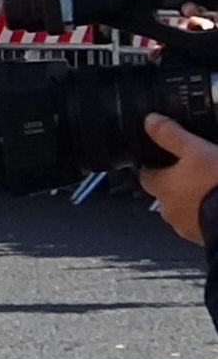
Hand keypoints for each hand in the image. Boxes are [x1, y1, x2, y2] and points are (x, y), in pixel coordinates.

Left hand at [141, 115, 214, 244]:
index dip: (155, 165)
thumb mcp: (196, 150)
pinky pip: (201, 222)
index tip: (164, 159)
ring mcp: (186, 226)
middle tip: (195, 173)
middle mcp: (168, 209)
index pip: (146, 174)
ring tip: (211, 189)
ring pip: (184, 209)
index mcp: (161, 186)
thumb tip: (150, 121)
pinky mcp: (203, 237)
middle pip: (166, 193)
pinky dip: (207, 214)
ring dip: (194, 200)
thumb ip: (171, 135)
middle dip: (178, 183)